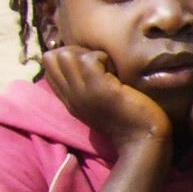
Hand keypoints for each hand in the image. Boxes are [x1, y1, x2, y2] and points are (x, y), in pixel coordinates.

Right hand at [41, 45, 170, 151]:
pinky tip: (116, 73)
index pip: (49, 68)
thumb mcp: (99, 103)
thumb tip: (84, 61)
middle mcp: (70, 96)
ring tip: (107, 68)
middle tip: (100, 64)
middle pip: (51, 57)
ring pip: (65, 55)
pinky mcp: (98, 89)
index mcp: (69, 100)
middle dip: (76, 50)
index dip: (68, 57)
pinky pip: (88, 59)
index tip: (91, 64)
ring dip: (88, 54)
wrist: (143, 141)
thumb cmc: (129, 119)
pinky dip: (103, 58)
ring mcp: (82, 93)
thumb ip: (87, 87)